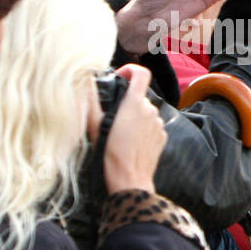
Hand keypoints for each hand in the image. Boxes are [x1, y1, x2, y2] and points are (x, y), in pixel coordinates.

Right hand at [100, 65, 166, 194]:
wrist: (130, 178)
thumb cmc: (110, 152)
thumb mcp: (94, 124)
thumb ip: (91, 99)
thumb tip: (87, 81)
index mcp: (135, 104)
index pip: (142, 74)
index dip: (131, 70)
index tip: (120, 77)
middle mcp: (151, 110)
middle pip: (140, 96)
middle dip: (127, 101)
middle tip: (112, 116)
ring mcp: (159, 124)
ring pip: (146, 112)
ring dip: (135, 117)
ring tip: (121, 133)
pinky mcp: (163, 136)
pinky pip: (152, 125)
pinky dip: (143, 129)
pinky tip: (132, 142)